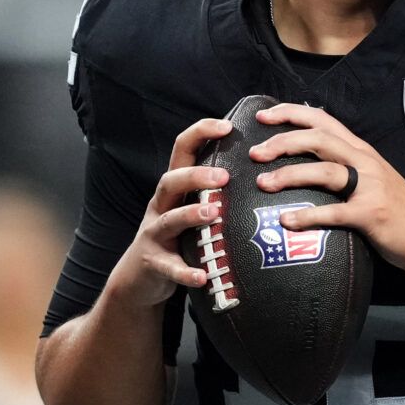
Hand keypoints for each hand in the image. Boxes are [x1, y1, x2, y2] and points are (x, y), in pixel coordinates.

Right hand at [109, 117, 232, 306]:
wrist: (140, 278)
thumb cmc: (178, 238)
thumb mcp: (191, 208)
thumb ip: (216, 191)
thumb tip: (263, 170)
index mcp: (174, 188)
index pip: (182, 150)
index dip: (201, 133)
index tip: (228, 126)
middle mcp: (161, 206)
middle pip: (171, 180)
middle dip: (195, 175)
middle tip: (224, 176)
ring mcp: (154, 234)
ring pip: (168, 220)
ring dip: (189, 215)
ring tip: (213, 214)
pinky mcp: (154, 264)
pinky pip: (169, 268)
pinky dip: (185, 272)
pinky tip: (202, 276)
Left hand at [248, 102, 404, 273]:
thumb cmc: (395, 208)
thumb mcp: (370, 176)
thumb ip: (343, 165)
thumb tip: (304, 161)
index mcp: (360, 150)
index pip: (322, 119)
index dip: (290, 113)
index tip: (262, 116)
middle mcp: (364, 161)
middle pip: (318, 138)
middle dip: (282, 142)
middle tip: (255, 153)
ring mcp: (369, 187)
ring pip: (324, 170)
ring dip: (289, 175)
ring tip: (262, 183)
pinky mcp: (371, 214)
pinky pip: (334, 212)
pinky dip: (307, 216)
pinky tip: (286, 220)